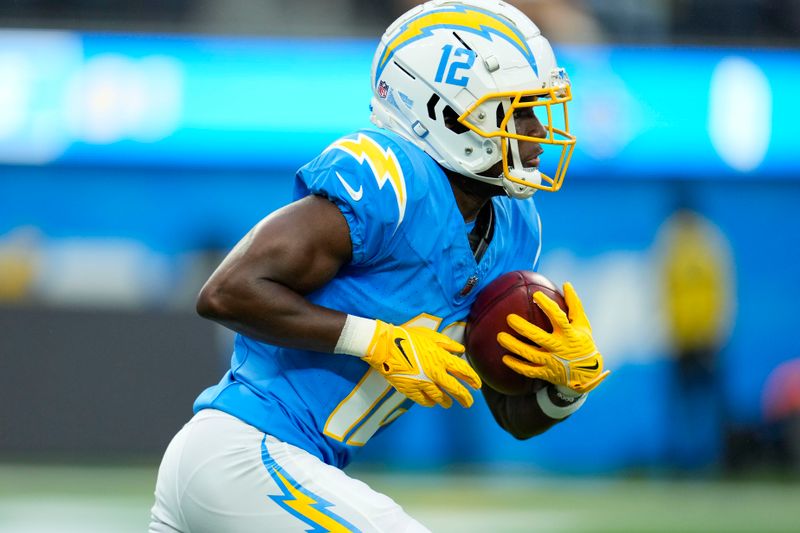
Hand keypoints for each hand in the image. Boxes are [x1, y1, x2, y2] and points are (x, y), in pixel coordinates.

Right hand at [362, 321, 481, 407]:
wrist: (384, 346)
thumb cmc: (407, 337)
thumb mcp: (430, 335)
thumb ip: (447, 344)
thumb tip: (461, 350)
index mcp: (441, 358)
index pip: (463, 371)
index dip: (473, 379)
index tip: (477, 385)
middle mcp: (435, 373)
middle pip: (455, 389)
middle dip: (465, 397)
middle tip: (469, 403)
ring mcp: (422, 383)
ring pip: (440, 397)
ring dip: (446, 401)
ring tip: (449, 404)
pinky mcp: (410, 389)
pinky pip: (424, 400)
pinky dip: (430, 402)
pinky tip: (432, 402)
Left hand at [497, 282, 609, 392]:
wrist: (587, 374)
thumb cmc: (582, 342)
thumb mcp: (582, 324)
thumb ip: (574, 304)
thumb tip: (566, 283)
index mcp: (569, 334)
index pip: (558, 318)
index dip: (547, 306)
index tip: (535, 295)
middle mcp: (560, 348)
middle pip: (539, 338)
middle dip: (523, 328)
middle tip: (509, 318)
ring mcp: (552, 362)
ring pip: (530, 355)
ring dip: (514, 346)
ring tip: (499, 337)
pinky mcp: (546, 373)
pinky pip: (529, 371)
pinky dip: (517, 365)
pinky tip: (504, 358)